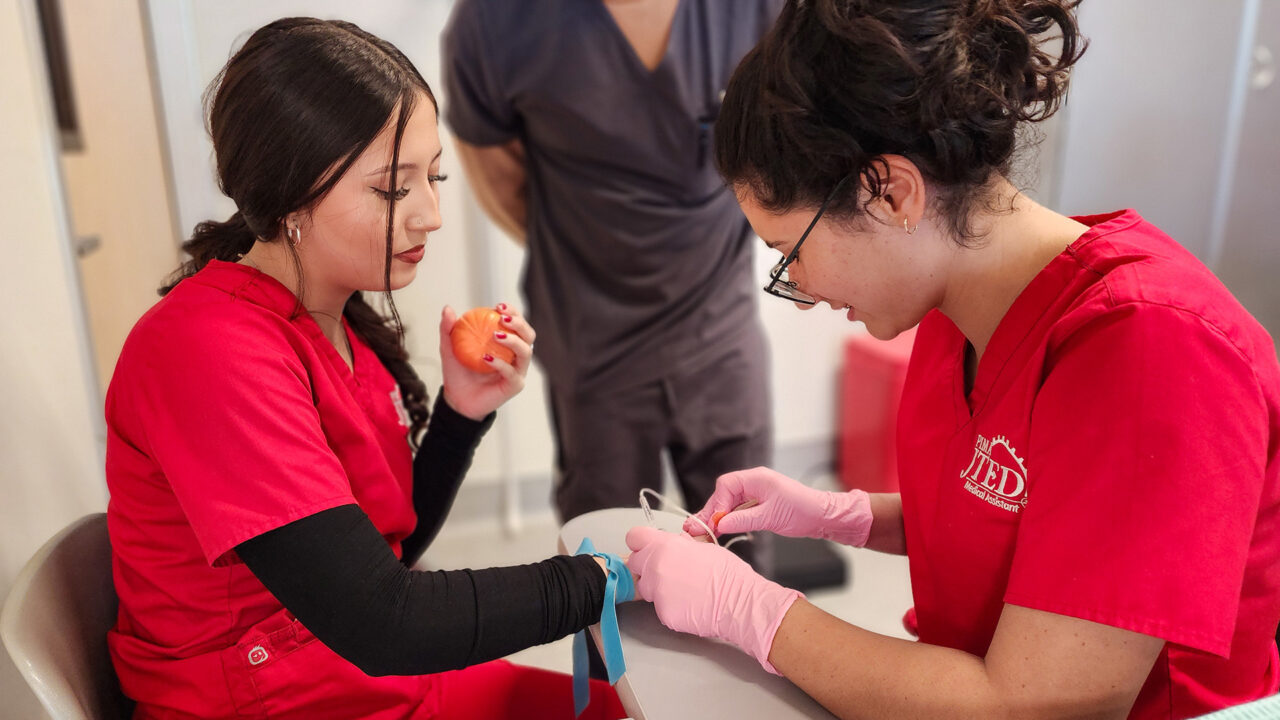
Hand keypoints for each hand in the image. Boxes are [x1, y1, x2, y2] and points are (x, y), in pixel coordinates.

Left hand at [438, 303, 533, 420]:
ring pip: (526, 352)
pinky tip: (487, 358)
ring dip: (513, 340)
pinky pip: (512, 372)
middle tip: (502, 318)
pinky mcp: (515, 385)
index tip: (498, 306)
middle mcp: (516, 356)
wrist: (457, 399)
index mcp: (507, 343)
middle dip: (520, 323)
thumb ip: (448, 329)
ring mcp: (518, 371)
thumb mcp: (449, 348)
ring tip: (495, 335)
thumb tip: (448, 308)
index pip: (516, 324)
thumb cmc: (457, 373)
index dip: (513, 312)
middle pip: (529, 335)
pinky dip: (500, 363)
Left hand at [625, 526, 800, 673]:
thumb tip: (675, 543)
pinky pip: (659, 607)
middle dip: (647, 566)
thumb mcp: (704, 547)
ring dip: (657, 587)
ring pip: (645, 588)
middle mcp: (656, 567)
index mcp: (665, 546)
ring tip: (683, 590)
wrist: (739, 603)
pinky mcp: (663, 613)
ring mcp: (657, 592)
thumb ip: (681, 545)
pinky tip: (688, 605)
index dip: (641, 542)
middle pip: (635, 563)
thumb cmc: (728, 574)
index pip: (634, 537)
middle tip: (669, 571)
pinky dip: (670, 606)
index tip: (647, 547)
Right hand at [683, 466, 873, 546]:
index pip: (725, 486)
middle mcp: (753, 483)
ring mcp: (755, 494)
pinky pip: (737, 511)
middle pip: (723, 496)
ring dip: (716, 518)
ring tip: (701, 532)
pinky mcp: (758, 506)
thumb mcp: (771, 517)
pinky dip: (727, 521)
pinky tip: (718, 531)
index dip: (716, 504)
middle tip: (694, 529)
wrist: (823, 516)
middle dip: (710, 512)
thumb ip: (743, 519)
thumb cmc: (803, 510)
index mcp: (755, 478)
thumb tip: (720, 524)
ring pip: (728, 505)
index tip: (713, 522)